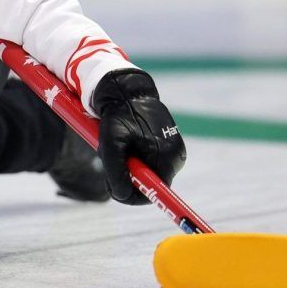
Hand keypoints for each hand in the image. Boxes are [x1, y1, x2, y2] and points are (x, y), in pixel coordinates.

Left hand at [93, 68, 185, 204]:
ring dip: (131, 167)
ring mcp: (174, 150)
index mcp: (167, 158)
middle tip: (110, 163)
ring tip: (119, 147)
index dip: (133, 195)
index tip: (115, 187)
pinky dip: (136, 158)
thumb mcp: (111, 144)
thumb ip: (117, 172)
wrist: (126, 92)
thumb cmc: (118, 117)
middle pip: (151, 184)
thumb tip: (123, 195)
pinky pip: (150, 161)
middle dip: (129, 178)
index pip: (155, 192)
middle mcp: (176, 156)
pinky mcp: (168, 144)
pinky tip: (127, 143)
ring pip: (148, 172)